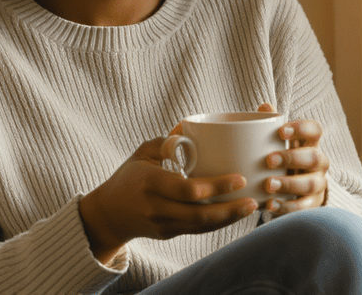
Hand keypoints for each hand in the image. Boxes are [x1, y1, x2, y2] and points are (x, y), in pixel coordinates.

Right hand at [79, 136, 257, 263]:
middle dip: (230, 209)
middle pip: (199, 214)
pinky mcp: (168, 234)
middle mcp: (156, 208)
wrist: (108, 214)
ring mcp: (162, 225)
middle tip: (253, 200)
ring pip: (202, 226)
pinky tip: (234, 214)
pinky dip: (218, 223)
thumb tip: (188, 127)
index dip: (216, 186)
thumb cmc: (128, 177)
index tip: (239, 178)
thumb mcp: (141, 153)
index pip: (187, 190)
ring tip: (251, 207)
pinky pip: (197, 230)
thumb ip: (164, 141)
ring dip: (229, 219)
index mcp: (150, 183)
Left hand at [257, 103, 328, 213]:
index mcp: (310, 142)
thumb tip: (264, 106)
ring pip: (310, 183)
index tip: (280, 131)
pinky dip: (287, 207)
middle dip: (292, 158)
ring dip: (289, 184)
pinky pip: (304, 207)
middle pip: (314, 157)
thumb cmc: (282, 157)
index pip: (315, 130)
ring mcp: (318, 184)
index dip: (300, 129)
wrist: (293, 189)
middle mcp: (319, 162)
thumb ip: (269, 125)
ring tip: (267, 185)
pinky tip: (269, 205)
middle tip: (268, 160)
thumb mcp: (276, 142)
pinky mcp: (313, 204)